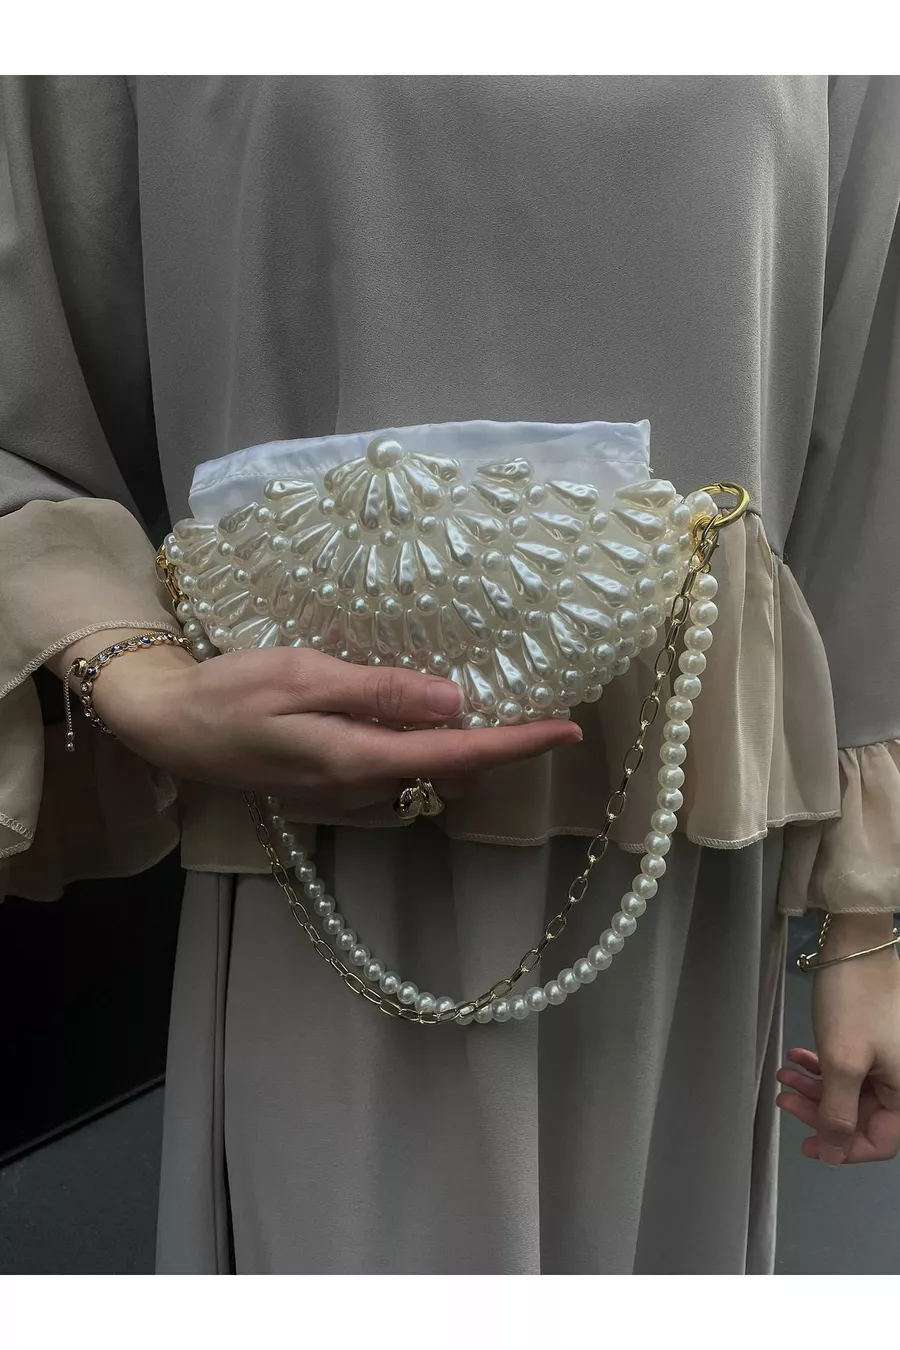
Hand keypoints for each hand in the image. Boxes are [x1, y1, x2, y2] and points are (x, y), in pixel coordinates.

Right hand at [85, 643, 581, 813]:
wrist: (171, 727)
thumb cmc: (231, 693)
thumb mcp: (305, 677)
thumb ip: (380, 691)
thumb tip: (454, 701)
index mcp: (361, 762)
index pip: (459, 756)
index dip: (518, 744)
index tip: (568, 730)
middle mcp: (365, 791)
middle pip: (453, 775)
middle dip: (500, 748)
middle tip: (533, 703)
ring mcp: (349, 798)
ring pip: (429, 780)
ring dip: (465, 752)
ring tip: (494, 707)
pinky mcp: (335, 791)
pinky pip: (401, 778)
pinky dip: (428, 754)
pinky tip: (425, 721)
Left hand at [777, 915, 899, 1164]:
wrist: (856, 943)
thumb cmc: (854, 1001)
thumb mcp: (842, 1062)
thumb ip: (837, 1113)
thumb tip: (833, 1153)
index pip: (880, 1141)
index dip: (842, 1148)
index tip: (808, 1146)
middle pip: (861, 1115)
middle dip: (820, 1111)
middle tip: (785, 1101)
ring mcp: (887, 1057)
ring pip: (849, 1090)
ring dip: (814, 1087)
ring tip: (783, 1075)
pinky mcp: (871, 1038)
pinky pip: (848, 1066)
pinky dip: (821, 1066)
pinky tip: (797, 1056)